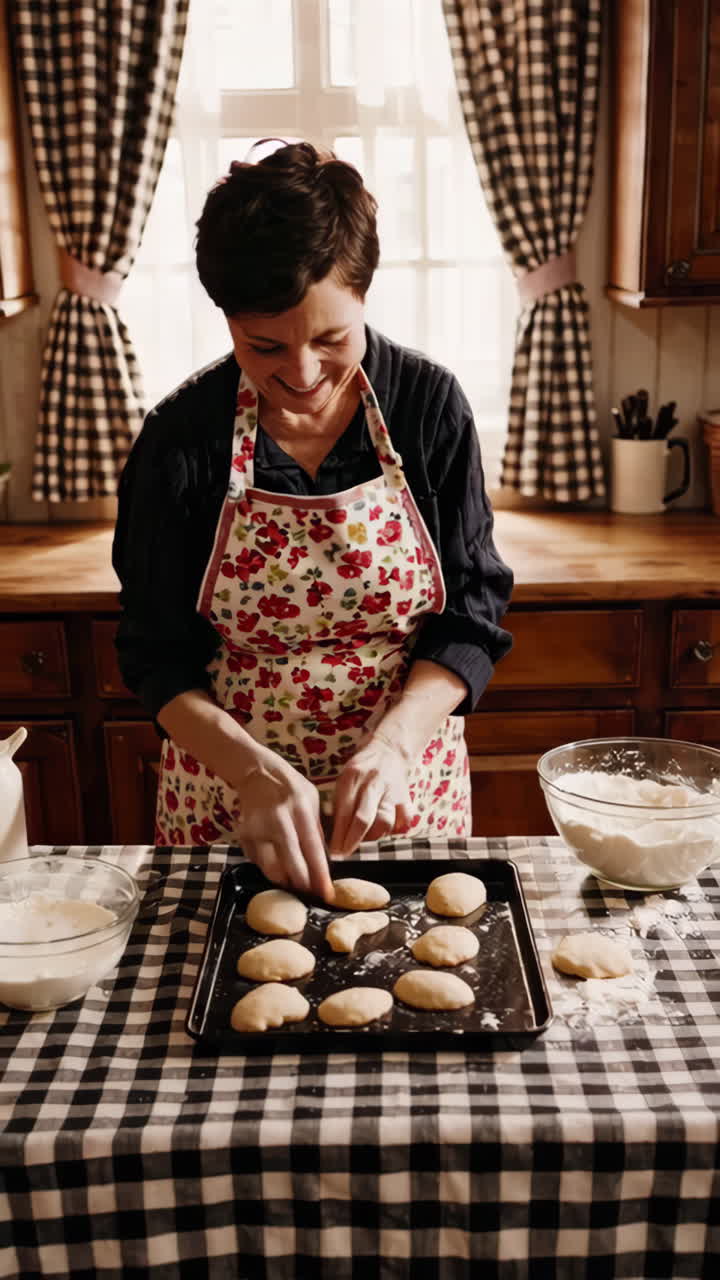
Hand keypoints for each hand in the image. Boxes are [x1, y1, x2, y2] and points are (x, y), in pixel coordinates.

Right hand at [229, 752, 333, 900]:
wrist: (257, 772)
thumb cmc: (290, 786)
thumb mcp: (312, 800)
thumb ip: (317, 829)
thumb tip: (324, 859)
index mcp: (301, 811)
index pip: (312, 851)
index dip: (319, 876)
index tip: (326, 894)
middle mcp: (278, 822)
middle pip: (291, 865)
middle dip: (302, 885)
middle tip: (311, 893)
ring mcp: (258, 830)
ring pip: (271, 869)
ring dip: (285, 880)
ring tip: (294, 881)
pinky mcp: (244, 836)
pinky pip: (258, 862)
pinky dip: (270, 868)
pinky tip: (278, 864)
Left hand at [329, 731, 412, 855]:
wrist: (390, 750)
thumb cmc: (362, 768)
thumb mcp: (344, 778)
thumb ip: (339, 802)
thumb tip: (330, 833)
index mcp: (352, 777)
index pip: (343, 811)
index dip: (338, 835)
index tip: (332, 852)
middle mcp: (373, 783)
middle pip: (363, 818)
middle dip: (352, 841)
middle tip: (344, 854)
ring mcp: (392, 791)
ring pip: (384, 822)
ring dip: (373, 836)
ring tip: (364, 838)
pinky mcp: (406, 798)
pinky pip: (403, 821)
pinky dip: (394, 830)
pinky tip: (385, 830)